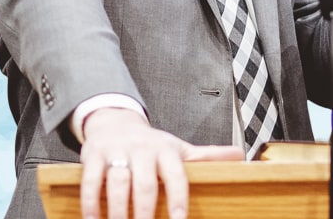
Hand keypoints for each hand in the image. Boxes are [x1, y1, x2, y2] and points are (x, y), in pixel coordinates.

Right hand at [79, 108, 242, 218]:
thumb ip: (207, 156)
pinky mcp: (93, 155)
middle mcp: (143, 149)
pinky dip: (91, 202)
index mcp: (166, 150)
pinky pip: (91, 180)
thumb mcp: (179, 148)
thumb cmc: (151, 144)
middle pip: (145, 183)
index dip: (178, 199)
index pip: (176, 175)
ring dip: (118, 211)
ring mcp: (117, 151)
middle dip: (145, 211)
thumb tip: (241, 156)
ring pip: (117, 183)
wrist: (115, 122)